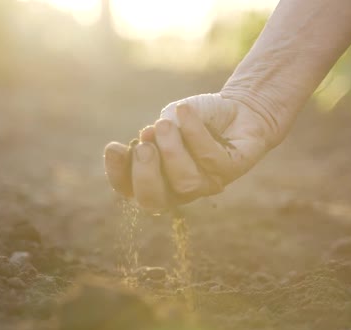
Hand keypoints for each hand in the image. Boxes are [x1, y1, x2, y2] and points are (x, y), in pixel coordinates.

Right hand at [104, 92, 282, 211]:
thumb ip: (156, 134)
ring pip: (185, 182)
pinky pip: (209, 157)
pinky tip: (185, 110)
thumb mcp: (167, 121)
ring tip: (165, 123)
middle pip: (154, 201)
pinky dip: (193, 131)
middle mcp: (179, 189)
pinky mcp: (230, 170)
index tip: (113, 147)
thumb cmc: (194, 118)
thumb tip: (147, 139)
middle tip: (144, 146)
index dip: (117, 175)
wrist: (237, 107)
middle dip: (145, 174)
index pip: (129, 189)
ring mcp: (205, 183)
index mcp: (156, 178)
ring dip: (171, 150)